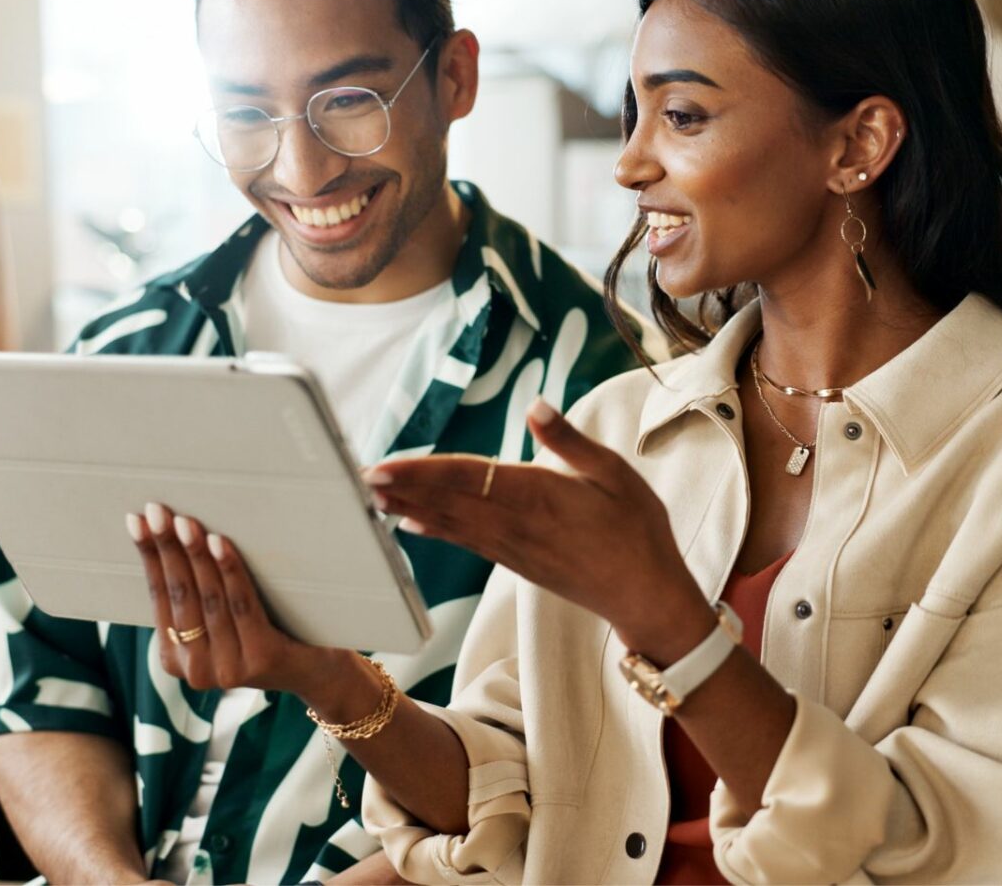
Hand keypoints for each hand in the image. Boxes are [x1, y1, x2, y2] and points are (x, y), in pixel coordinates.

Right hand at [127, 503, 367, 707]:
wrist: (318, 670)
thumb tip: (174, 533)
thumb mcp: (222, 619)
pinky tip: (221, 543)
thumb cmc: (266, 631)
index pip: (158, 597)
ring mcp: (227, 669)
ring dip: (195, 555)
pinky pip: (241, 605)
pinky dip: (230, 570)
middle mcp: (196, 671)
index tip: (137, 520)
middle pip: (179, 595)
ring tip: (186, 522)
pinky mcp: (259, 660)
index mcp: (175, 658)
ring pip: (207, 598)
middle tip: (157, 511)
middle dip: (166, 548)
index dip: (148, 557)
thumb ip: (198, 596)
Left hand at [365, 399, 710, 660]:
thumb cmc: (637, 530)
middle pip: (447, 501)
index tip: (383, 467)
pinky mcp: (516, 563)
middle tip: (356, 479)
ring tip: (371, 497)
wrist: (645, 596)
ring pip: (450, 523)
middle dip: (400, 489)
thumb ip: (570, 441)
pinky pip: (466, 542)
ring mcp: (513, 548)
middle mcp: (517, 524)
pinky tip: (411, 524)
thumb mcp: (616, 474)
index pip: (467, 479)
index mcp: (540, 495)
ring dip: (408, 507)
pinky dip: (435, 531)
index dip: (421, 472)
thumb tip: (535, 404)